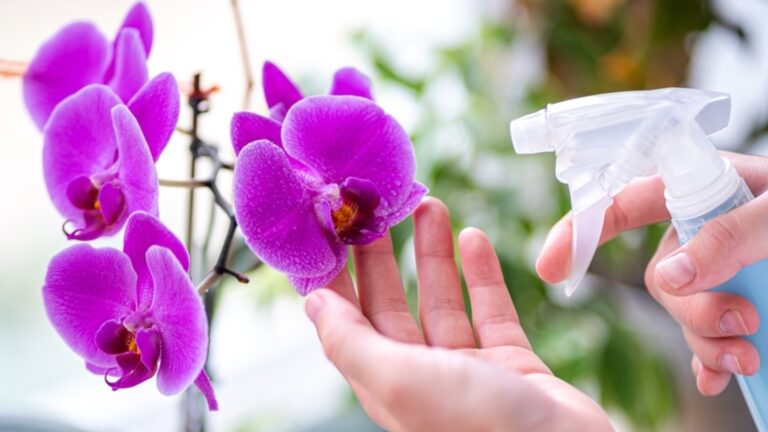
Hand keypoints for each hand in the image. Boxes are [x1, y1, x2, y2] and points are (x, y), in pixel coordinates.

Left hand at [305, 198, 612, 431]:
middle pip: (391, 306)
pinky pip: (490, 309)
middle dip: (382, 256)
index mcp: (385, 383)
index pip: (348, 323)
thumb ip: (351, 341)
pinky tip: (473, 238)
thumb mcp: (398, 379)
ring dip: (432, 254)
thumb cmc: (476, 427)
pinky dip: (482, 274)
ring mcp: (467, 370)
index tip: (332, 233)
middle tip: (378, 208)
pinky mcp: (510, 363)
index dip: (338, 279)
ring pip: (441, 301)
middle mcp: (421, 376)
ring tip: (429, 205)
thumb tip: (312, 303)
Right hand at [536, 152, 767, 395]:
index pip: (627, 201)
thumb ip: (732, 234)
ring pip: (683, 311)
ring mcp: (720, 268)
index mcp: (707, 187)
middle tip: (742, 324)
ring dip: (709, 339)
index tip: (548, 267)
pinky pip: (706, 334)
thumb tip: (672, 275)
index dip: (581, 230)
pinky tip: (726, 374)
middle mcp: (705, 227)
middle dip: (689, 309)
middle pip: (662, 274)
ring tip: (751, 353)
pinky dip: (713, 358)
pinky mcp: (739, 300)